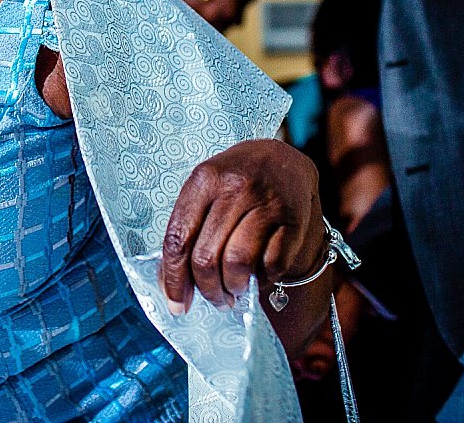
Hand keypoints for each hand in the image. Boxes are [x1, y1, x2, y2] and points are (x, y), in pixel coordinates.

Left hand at [160, 138, 324, 311]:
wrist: (284, 159)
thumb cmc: (234, 182)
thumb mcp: (205, 189)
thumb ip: (187, 229)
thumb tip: (170, 284)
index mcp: (204, 179)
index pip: (178, 238)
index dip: (173, 278)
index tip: (176, 304)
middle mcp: (234, 188)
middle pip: (206, 257)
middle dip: (207, 289)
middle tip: (214, 299)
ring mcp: (266, 203)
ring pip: (238, 263)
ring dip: (233, 287)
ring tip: (233, 290)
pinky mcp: (293, 220)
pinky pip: (272, 264)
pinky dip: (261, 280)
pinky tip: (257, 277)